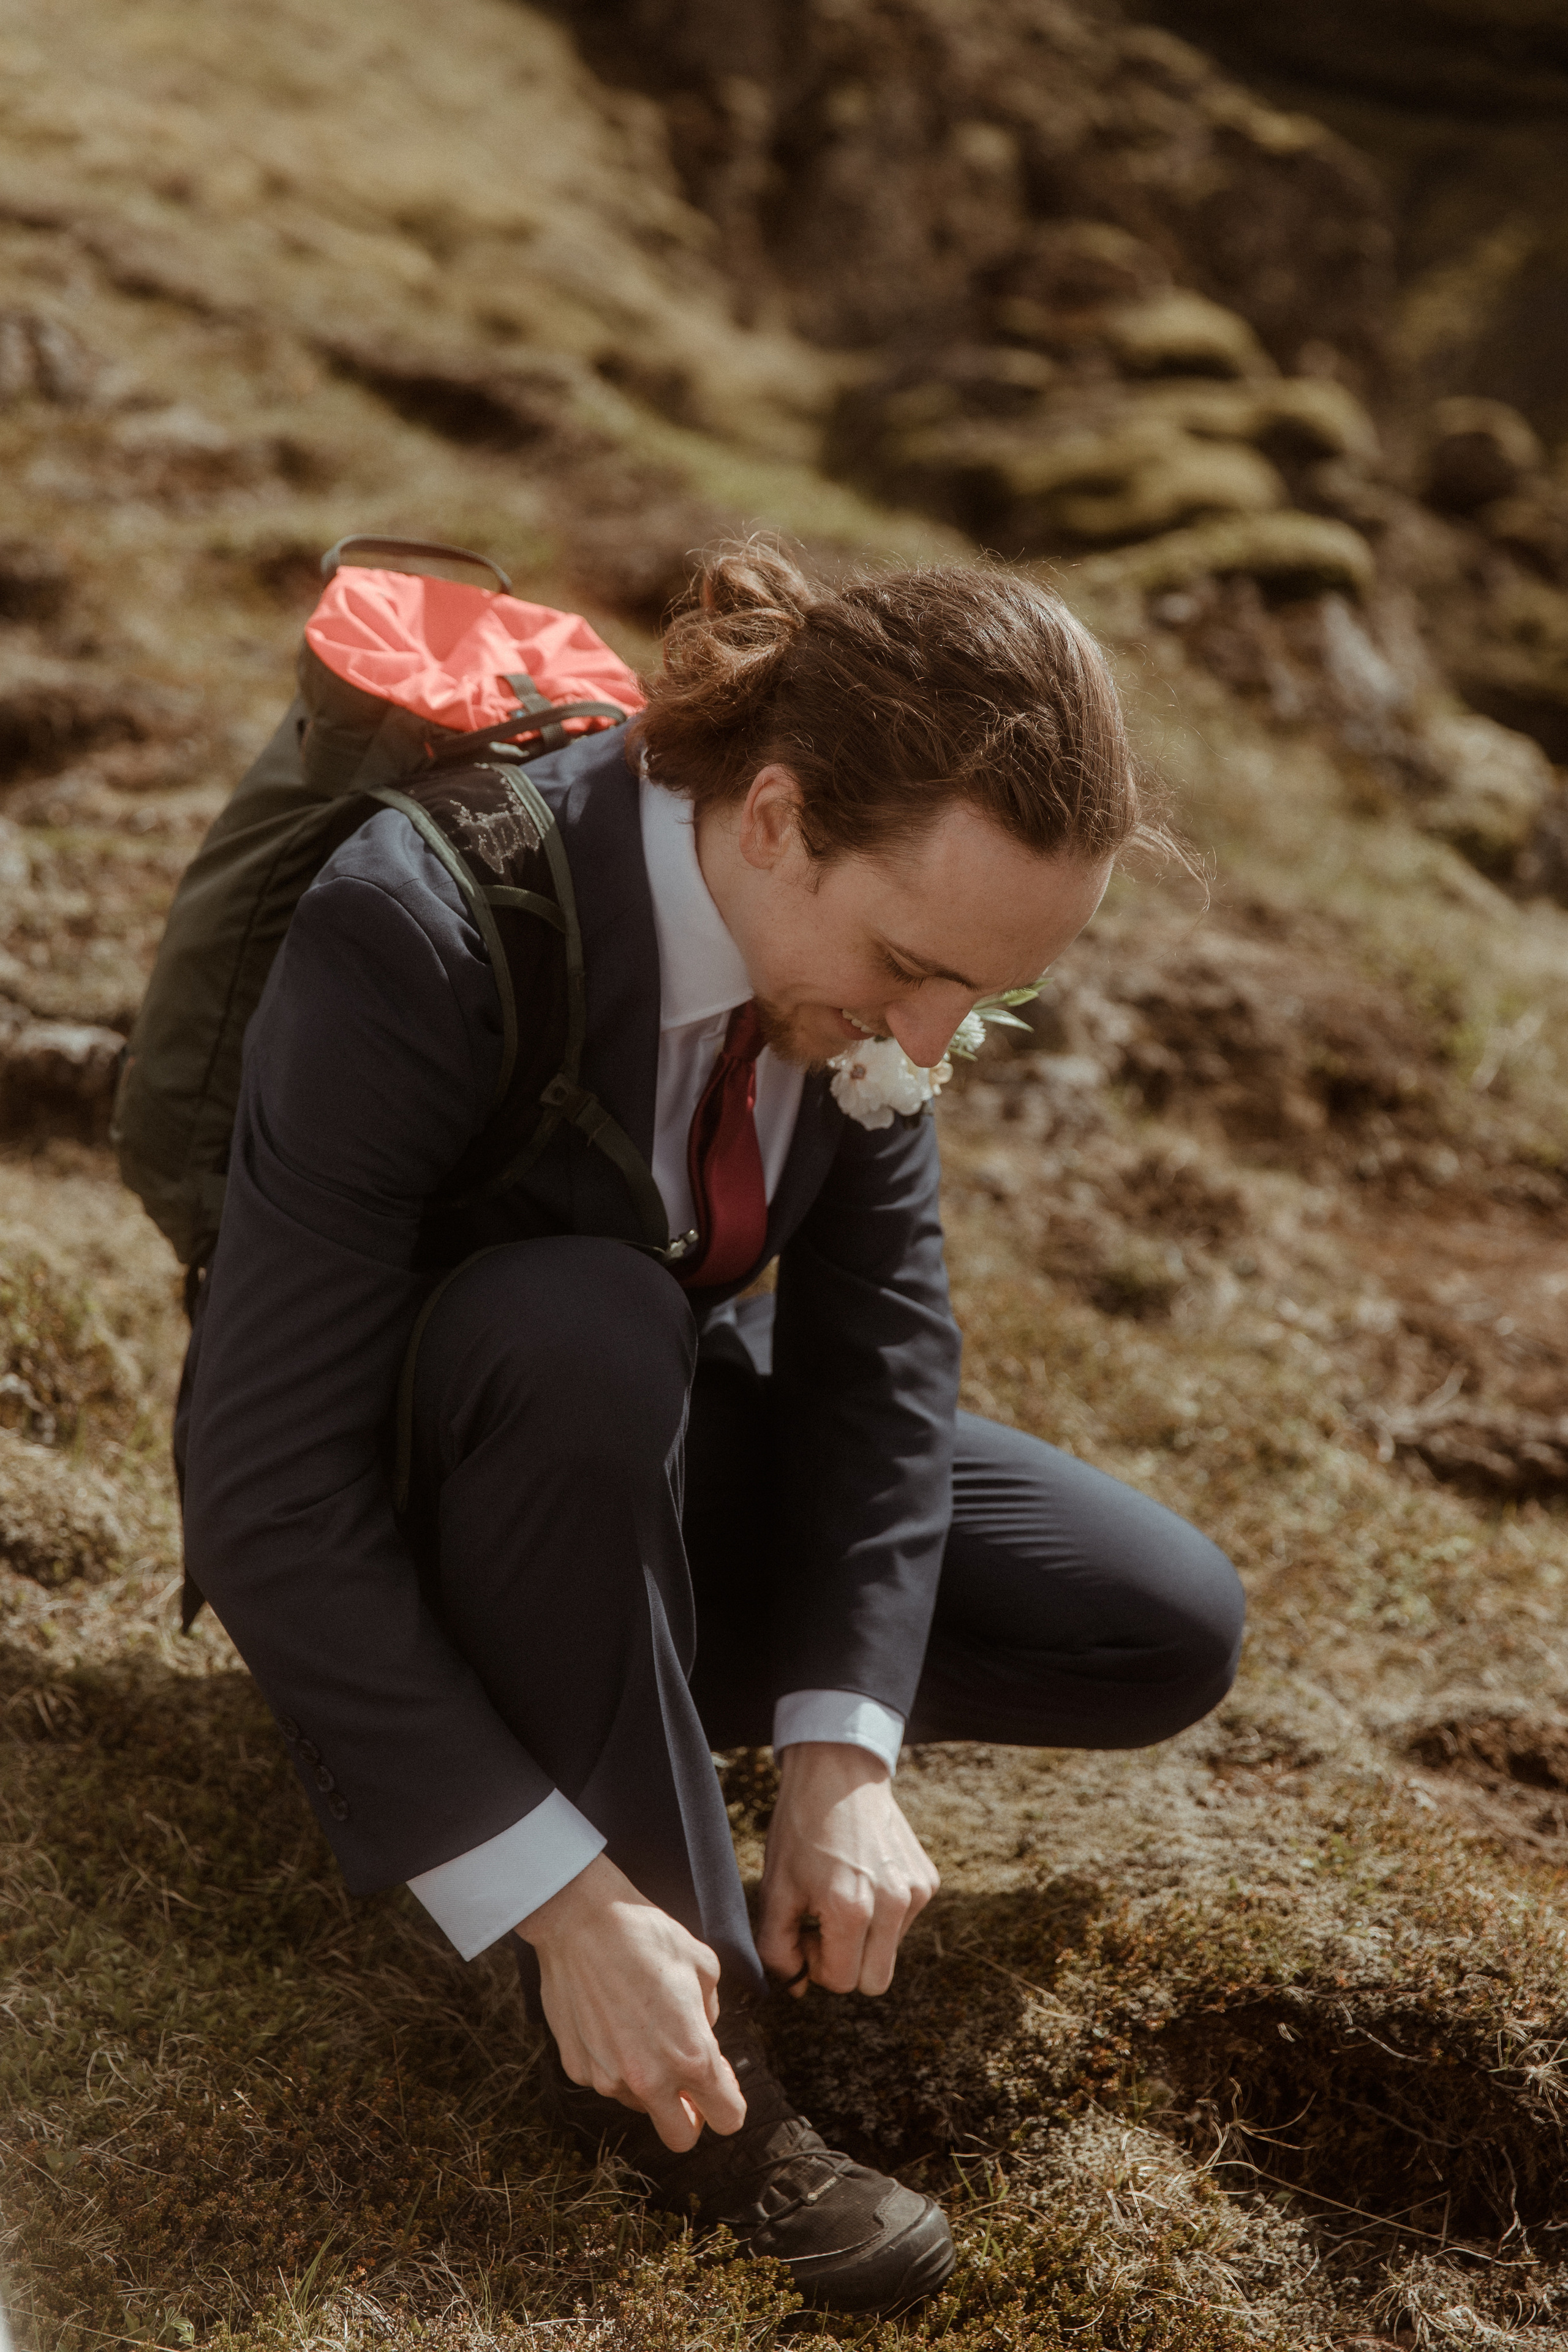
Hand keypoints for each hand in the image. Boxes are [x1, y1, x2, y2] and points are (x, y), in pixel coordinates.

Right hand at [516, 1853, 746, 2152]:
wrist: (580, 1920)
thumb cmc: (647, 1936)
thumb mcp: (704, 1968)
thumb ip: (710, 2016)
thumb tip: (705, 2039)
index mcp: (692, 2056)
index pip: (727, 2118)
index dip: (729, 2103)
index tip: (722, 2086)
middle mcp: (650, 2079)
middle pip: (681, 2139)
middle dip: (690, 2118)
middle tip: (687, 2083)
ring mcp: (608, 2079)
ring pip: (640, 2106)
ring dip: (649, 2083)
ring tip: (640, 2028)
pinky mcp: (578, 2069)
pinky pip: (606, 2081)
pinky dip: (614, 2063)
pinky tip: (610, 2021)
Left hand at [756, 1742, 938, 1997]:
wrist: (839, 1772)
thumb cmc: (801, 1828)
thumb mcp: (775, 1889)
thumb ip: (777, 1949)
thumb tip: (798, 1986)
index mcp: (851, 1909)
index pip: (841, 1982)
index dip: (816, 1965)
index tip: (806, 1931)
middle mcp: (892, 1904)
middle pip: (874, 1982)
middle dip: (846, 1964)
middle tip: (824, 1925)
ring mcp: (915, 1892)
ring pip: (890, 1953)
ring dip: (866, 1939)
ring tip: (843, 1894)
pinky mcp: (928, 1880)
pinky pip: (904, 1922)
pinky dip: (884, 1914)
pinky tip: (864, 1877)